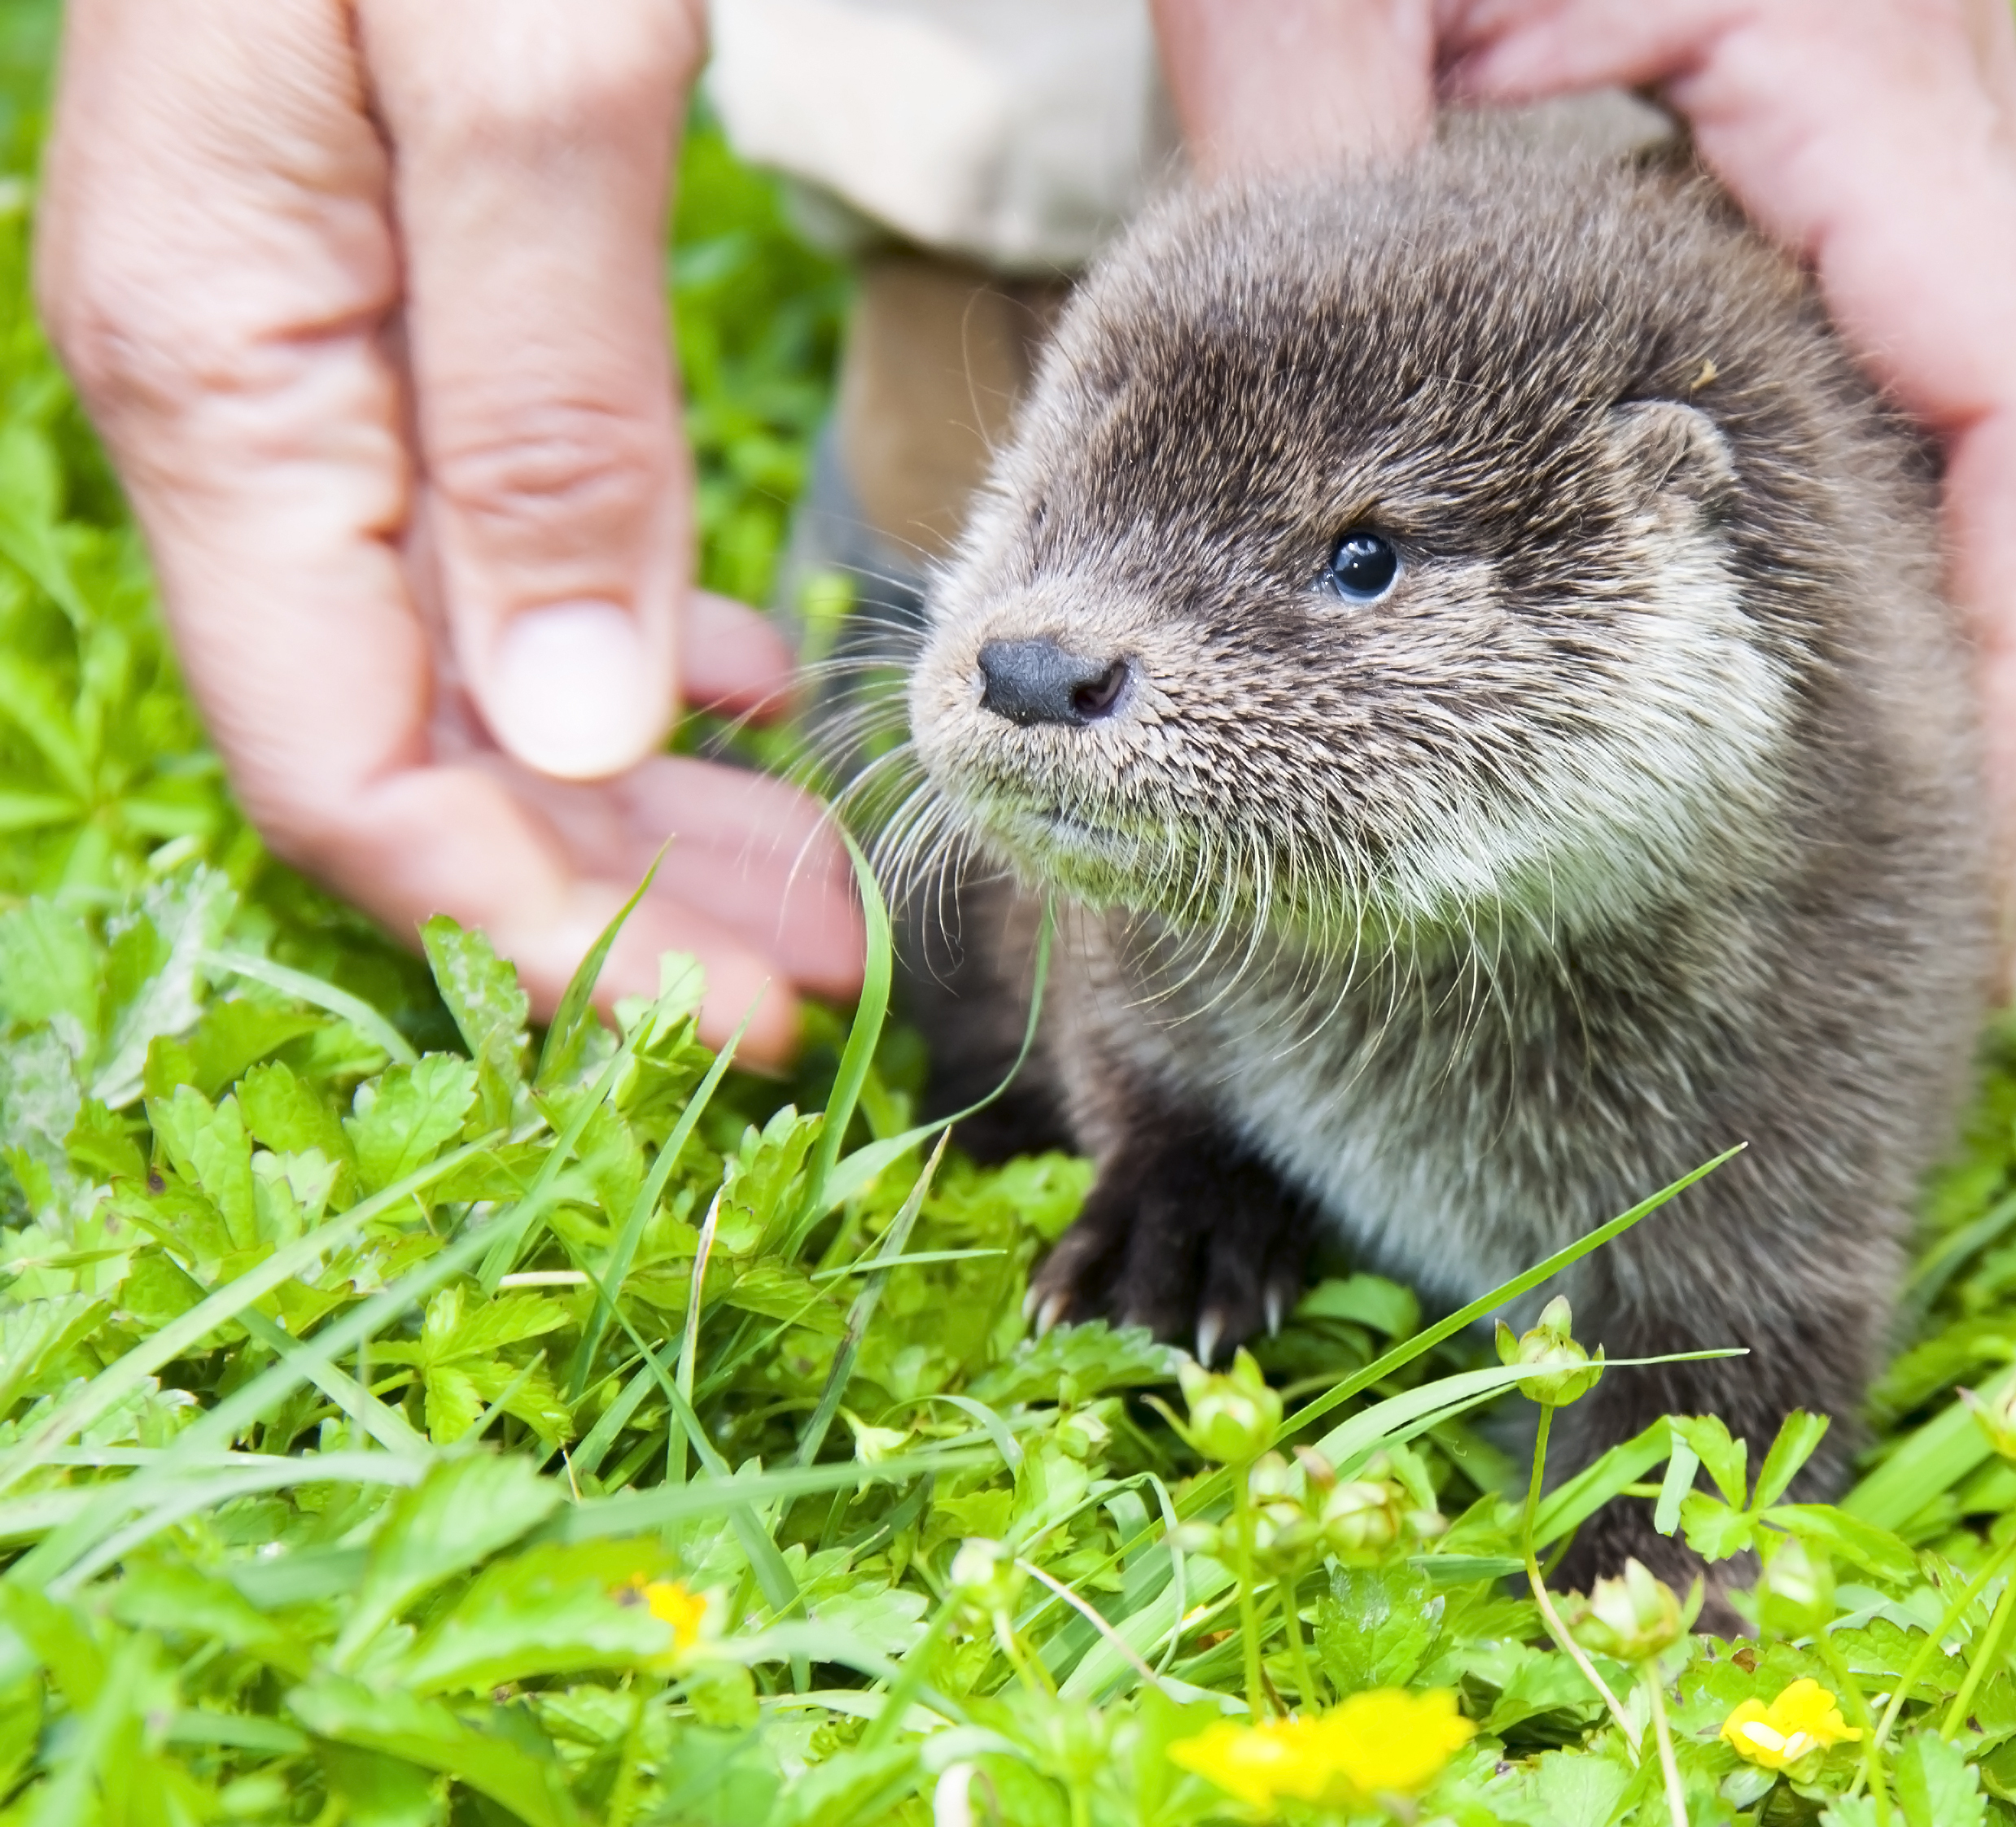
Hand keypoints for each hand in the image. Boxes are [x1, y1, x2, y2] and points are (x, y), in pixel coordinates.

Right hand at [40, 0, 863, 1064]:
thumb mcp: (523, 64)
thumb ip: (536, 384)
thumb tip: (570, 719)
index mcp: (233, 351)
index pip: (350, 756)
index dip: (546, 926)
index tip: (756, 1018)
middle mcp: (257, 375)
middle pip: (420, 738)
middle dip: (618, 891)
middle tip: (839, 975)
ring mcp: (339, 334)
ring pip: (476, 656)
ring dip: (640, 797)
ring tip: (822, 875)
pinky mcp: (438, 280)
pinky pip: (512, 532)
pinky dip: (632, 647)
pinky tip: (741, 684)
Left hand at [1154, 0, 2015, 990]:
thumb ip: (1301, 170)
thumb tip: (1251, 450)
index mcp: (1866, 55)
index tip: (1955, 888)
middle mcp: (1920, 96)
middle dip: (2004, 695)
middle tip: (1914, 926)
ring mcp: (1877, 108)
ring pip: (1971, 410)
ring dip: (1938, 624)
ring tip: (1853, 836)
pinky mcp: (1797, 118)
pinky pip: (1871, 352)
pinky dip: (1846, 514)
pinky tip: (1762, 639)